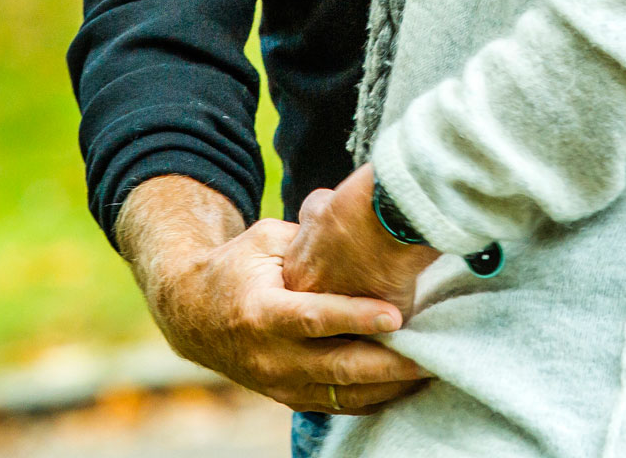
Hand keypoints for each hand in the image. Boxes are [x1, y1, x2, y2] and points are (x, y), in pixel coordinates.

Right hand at [119, 176, 426, 415]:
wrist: (194, 316)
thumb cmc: (237, 268)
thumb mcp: (263, 241)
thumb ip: (307, 238)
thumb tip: (352, 219)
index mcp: (261, 311)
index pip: (314, 319)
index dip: (356, 318)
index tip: (395, 316)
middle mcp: (270, 356)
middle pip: (337, 368)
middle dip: (388, 364)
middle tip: (431, 355)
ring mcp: (279, 384)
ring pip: (343, 394)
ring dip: (389, 387)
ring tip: (431, 371)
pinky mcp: (290, 398)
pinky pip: (339, 406)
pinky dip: (375, 399)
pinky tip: (406, 385)